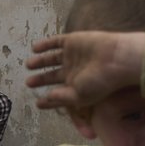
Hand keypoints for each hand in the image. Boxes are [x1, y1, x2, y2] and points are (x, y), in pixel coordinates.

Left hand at [25, 31, 144, 110]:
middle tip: (28, 83)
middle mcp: (74, 71)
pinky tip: (34, 48)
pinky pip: (56, 42)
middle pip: (53, 76)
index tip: (37, 104)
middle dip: (41, 80)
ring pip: (52, 59)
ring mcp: (72, 55)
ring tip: (28, 65)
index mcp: (76, 86)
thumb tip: (45, 99)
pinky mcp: (72, 41)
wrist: (116, 60)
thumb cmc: (100, 82)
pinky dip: (44, 45)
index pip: (59, 94)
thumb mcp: (79, 96)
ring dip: (40, 61)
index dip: (48, 100)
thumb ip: (61, 98)